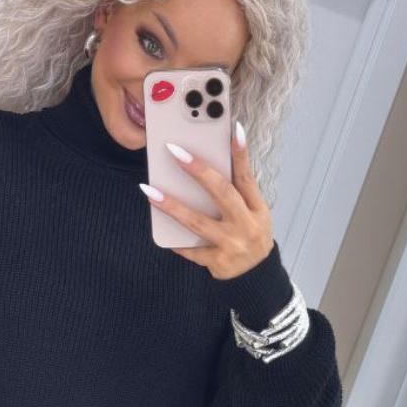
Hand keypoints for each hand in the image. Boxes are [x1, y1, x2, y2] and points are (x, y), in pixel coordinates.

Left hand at [140, 123, 274, 278]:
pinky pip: (190, 250)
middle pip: (222, 193)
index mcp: (256, 209)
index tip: (233, 129)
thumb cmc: (249, 234)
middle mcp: (246, 225)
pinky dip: (175, 240)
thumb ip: (237, 192)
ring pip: (197, 222)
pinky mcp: (217, 262)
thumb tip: (209, 162)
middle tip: (174, 151)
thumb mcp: (253, 213)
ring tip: (149, 191)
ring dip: (171, 206)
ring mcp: (232, 245)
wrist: (255, 276)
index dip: (241, 153)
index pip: (247, 177)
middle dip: (198, 171)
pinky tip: (157, 225)